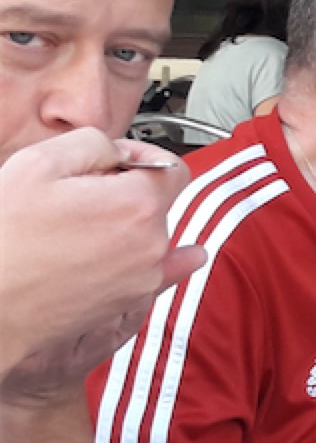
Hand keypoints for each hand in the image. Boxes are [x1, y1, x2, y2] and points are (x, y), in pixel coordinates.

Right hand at [0, 131, 207, 401]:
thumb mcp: (38, 163)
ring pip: (150, 234)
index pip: (170, 167)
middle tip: (79, 198)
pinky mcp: (131, 300)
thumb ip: (93, 142)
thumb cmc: (4, 241)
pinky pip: (156, 271)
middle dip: (126, 192)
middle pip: (157, 201)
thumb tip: (119, 151)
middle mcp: (151, 244)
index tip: (114, 162)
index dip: (139, 158)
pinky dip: (149, 258)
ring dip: (125, 225)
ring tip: (75, 231)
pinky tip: (171, 256)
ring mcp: (144, 276)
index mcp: (137, 205)